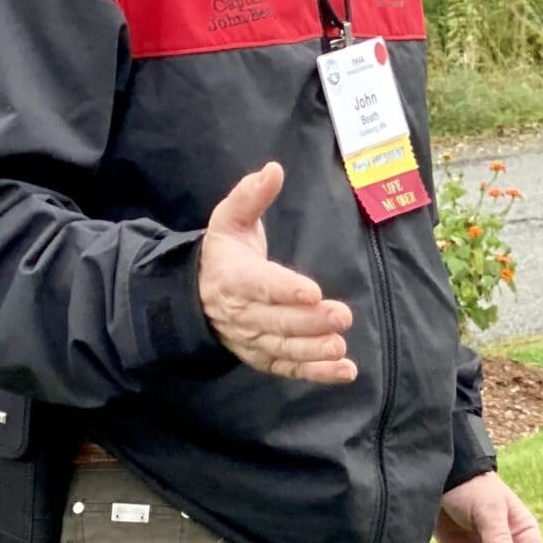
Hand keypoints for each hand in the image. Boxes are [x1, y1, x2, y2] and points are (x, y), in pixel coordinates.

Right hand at [199, 163, 356, 383]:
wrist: (197, 295)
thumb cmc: (224, 253)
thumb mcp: (230, 220)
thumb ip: (250, 196)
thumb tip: (273, 169)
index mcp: (234, 277)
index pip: (260, 285)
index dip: (285, 289)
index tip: (312, 291)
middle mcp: (242, 313)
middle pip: (276, 320)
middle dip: (309, 321)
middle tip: (341, 316)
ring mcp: (252, 338)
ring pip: (283, 347)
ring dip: (312, 350)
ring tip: (339, 347)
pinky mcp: (264, 355)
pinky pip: (288, 367)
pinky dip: (316, 373)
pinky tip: (344, 371)